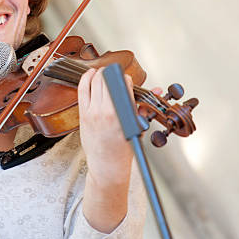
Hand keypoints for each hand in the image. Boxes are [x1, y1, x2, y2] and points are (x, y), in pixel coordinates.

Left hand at [78, 67, 133, 187]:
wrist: (107, 166)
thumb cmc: (123, 150)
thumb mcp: (138, 127)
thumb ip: (144, 107)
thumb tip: (156, 90)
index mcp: (122, 115)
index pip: (124, 86)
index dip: (126, 79)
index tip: (127, 79)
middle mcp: (106, 112)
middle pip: (107, 80)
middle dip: (111, 73)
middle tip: (113, 72)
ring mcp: (92, 113)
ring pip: (94, 83)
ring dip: (98, 73)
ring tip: (101, 72)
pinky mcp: (83, 116)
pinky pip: (82, 91)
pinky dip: (85, 80)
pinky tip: (89, 75)